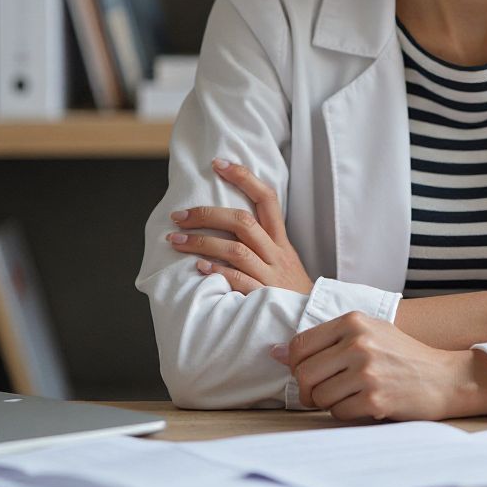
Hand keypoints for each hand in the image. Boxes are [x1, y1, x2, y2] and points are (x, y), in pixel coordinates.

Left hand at [166, 157, 312, 294]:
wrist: (311, 323)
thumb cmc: (289, 291)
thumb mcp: (283, 260)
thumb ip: (262, 243)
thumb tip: (226, 222)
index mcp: (281, 240)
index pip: (267, 198)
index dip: (244, 178)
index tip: (218, 163)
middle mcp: (277, 253)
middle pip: (244, 222)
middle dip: (208, 214)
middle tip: (179, 215)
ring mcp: (271, 275)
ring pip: (236, 250)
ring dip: (202, 242)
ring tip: (175, 240)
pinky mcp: (264, 298)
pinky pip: (239, 280)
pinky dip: (218, 272)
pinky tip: (198, 267)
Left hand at [272, 311, 486, 420]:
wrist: (442, 377)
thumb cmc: (400, 354)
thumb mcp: (367, 333)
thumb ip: (324, 340)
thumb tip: (274, 353)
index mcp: (353, 321)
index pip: (299, 344)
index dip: (297, 364)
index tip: (309, 371)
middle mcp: (358, 342)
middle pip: (303, 374)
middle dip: (307, 390)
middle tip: (323, 391)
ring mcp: (366, 370)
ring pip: (317, 397)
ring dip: (328, 402)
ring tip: (350, 393)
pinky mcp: (374, 397)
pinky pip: (337, 413)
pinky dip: (346, 413)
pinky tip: (365, 402)